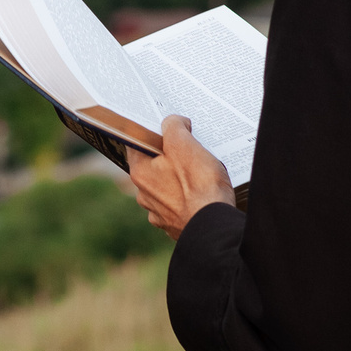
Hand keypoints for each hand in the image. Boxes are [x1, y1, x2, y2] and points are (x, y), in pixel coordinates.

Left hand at [127, 115, 235, 240]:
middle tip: (189, 147)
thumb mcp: (185, 145)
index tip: (166, 127)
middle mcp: (144, 195)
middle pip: (153, 166)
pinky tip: (203, 194)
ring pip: (167, 188)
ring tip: (201, 173)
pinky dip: (189, 199)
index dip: (151, 133)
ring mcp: (159, 213)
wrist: (213, 228)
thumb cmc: (199, 186)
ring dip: (179, 180)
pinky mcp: (176, 225)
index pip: (137, 145)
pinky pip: (180, 206)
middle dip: (169, 157)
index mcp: (140, 173)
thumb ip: (174, 127)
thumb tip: (172, 122)